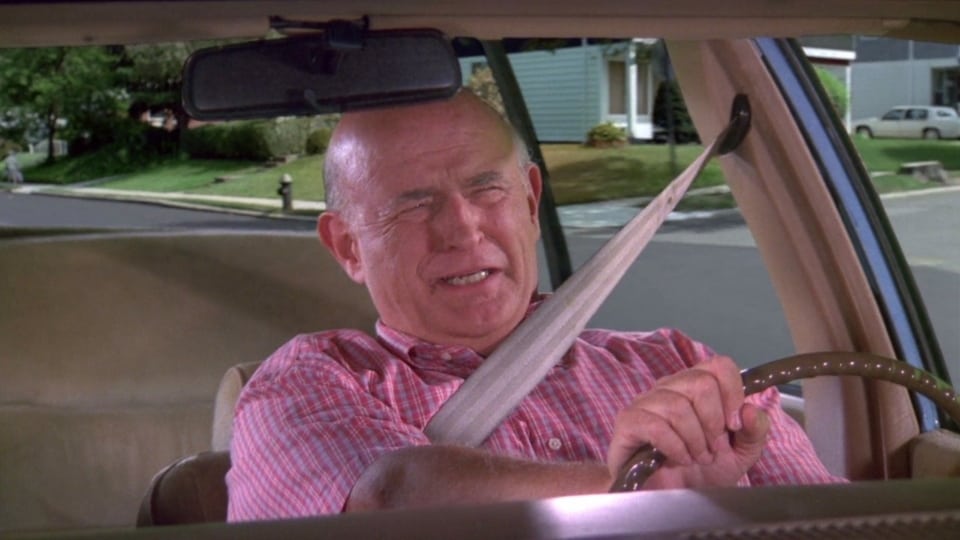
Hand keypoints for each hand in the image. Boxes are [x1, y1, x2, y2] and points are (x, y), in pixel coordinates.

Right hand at [606, 356, 769, 489]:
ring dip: (695, 440)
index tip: (733, 425)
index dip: (733, 394)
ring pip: (678, 406)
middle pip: (700, 383)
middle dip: (713, 423)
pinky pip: (655, 427)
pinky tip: (680, 459)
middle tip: (712, 447)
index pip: (719, 366)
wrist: (671, 500)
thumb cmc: (702, 471)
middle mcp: (670, 387)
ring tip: (697, 458)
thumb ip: (755, 431)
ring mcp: (646, 402)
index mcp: (696, 386)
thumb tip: (751, 409)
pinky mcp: (628, 422)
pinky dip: (675, 448)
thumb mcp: (741, 454)